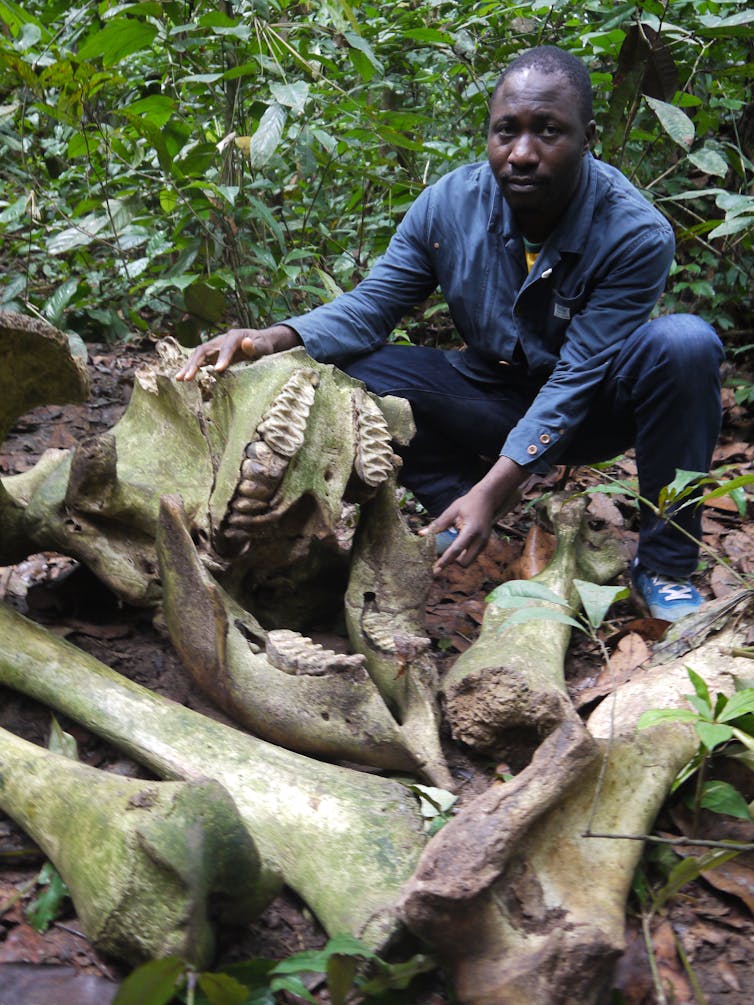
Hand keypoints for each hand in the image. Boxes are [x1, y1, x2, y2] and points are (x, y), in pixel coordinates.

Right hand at [175, 325, 301, 381]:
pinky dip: (191, 368)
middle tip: (188, 378)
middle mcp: (221, 339)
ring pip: (198, 354)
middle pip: (204, 349)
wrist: (258, 341)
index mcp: (234, 336)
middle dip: (195, 363)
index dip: (222, 357)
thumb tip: (246, 343)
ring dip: (188, 366)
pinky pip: (200, 360)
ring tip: (179, 379)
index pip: (226, 347)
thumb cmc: (262, 344)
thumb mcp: (264, 345)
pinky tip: (184, 378)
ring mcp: (215, 346)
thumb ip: (256, 346)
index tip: (218, 370)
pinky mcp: (213, 354)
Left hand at [420, 456, 526, 573]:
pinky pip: (472, 555)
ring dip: (458, 558)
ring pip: (469, 561)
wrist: (487, 499)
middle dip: (452, 561)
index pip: (456, 550)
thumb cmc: (468, 503)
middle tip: (441, 555)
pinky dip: (463, 553)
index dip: (444, 561)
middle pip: (464, 562)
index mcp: (471, 530)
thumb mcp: (451, 512)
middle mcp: (481, 540)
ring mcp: (484, 543)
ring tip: (450, 545)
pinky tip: (457, 542)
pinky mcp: (484, 544)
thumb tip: (421, 534)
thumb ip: (437, 525)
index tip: (435, 570)